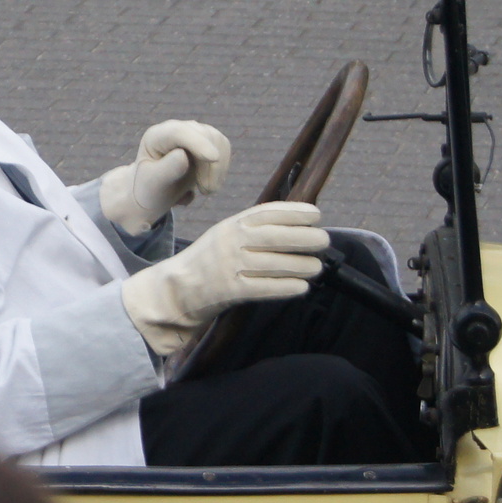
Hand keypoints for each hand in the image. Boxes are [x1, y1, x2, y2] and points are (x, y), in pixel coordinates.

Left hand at [96, 120, 231, 235]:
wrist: (155, 193)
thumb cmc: (150, 189)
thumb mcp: (153, 184)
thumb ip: (167, 170)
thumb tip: (184, 155)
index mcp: (156, 137)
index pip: (179, 132)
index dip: (197, 142)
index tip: (213, 158)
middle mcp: (175, 129)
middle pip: (203, 136)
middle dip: (210, 165)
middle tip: (206, 192)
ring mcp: (192, 133)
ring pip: (218, 140)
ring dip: (218, 168)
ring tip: (206, 191)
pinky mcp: (206, 141)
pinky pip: (223, 148)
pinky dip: (221, 168)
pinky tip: (209, 184)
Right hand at [119, 201, 328, 356]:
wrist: (177, 288)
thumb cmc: (209, 260)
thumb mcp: (226, 234)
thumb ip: (254, 228)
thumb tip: (297, 224)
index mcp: (232, 224)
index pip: (267, 213)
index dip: (294, 212)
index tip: (316, 214)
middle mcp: (231, 242)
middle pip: (274, 237)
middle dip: (304, 237)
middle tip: (324, 240)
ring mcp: (230, 266)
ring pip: (273, 263)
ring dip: (301, 264)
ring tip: (317, 266)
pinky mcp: (231, 290)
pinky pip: (265, 288)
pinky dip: (287, 286)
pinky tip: (302, 287)